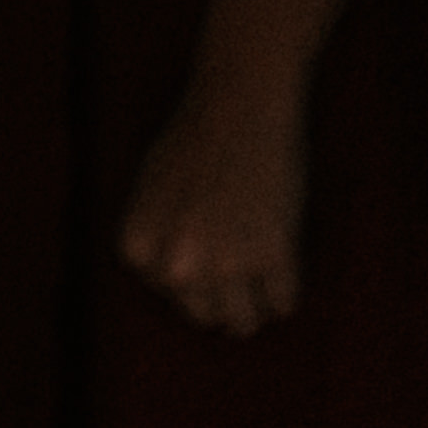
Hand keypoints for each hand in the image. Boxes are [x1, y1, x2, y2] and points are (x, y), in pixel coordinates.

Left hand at [116, 65, 308, 336]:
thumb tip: (178, 287)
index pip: (168, 293)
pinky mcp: (273, 258)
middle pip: (205, 313)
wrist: (239, 104)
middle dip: (222, 292)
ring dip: (254, 303)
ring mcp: (225, 266)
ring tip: (260, 272)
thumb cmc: (194, 140)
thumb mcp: (149, 192)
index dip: (191, 269)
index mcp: (140, 250)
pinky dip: (286, 285)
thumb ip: (158, 242)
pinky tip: (282, 254)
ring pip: (243, 322)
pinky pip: (283, 302)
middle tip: (238, 257)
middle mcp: (177, 266)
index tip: (206, 240)